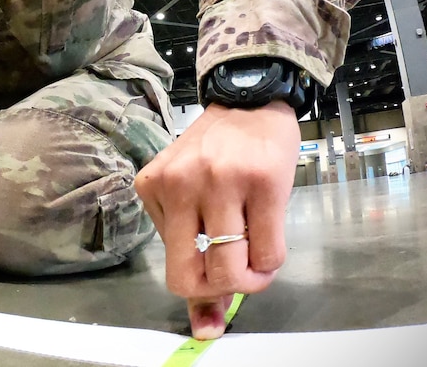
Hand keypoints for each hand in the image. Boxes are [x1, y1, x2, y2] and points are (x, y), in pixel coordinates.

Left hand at [134, 99, 300, 339]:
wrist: (250, 98)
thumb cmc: (218, 151)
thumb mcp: (191, 196)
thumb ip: (195, 258)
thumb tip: (206, 328)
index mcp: (154, 188)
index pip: (174, 269)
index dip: (203, 284)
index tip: (219, 275)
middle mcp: (179, 184)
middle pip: (191, 277)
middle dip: (223, 290)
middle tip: (241, 275)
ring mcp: (219, 181)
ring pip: (232, 269)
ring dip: (252, 278)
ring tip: (259, 259)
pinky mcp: (262, 180)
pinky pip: (268, 251)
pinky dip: (272, 261)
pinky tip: (271, 240)